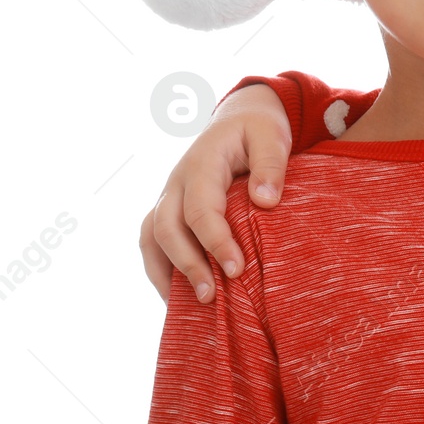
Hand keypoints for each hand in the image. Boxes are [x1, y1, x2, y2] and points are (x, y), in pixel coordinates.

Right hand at [139, 84, 292, 302]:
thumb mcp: (271, 135)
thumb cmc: (258, 129)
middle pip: (167, 228)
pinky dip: (161, 269)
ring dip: (167, 273)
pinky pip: (153, 242)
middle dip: (188, 265)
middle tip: (212, 296)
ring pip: (151, 238)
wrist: (239, 118)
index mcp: (201, 164)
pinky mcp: (170, 209)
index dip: (215, 242)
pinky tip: (178, 297)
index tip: (236, 269)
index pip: (201, 209)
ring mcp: (168, 196)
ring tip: (190, 305)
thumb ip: (270, 164)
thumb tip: (265, 201)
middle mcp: (176, 182)